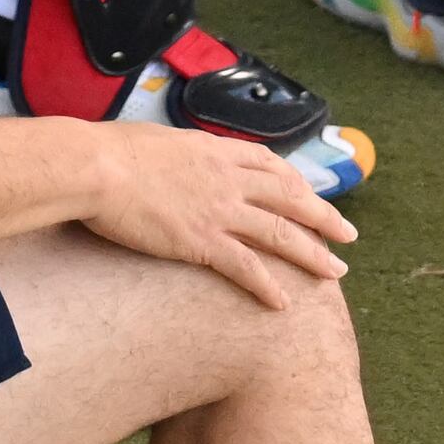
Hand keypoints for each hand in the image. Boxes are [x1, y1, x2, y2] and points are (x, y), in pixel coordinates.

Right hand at [80, 120, 354, 307]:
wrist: (95, 167)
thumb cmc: (109, 151)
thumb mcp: (152, 140)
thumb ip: (172, 153)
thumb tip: (166, 159)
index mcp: (213, 150)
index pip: (268, 164)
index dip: (295, 182)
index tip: (311, 195)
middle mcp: (225, 178)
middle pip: (289, 197)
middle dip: (323, 217)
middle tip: (348, 235)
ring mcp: (218, 210)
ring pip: (280, 233)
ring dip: (313, 254)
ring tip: (336, 272)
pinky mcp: (202, 241)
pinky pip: (246, 267)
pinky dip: (268, 285)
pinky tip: (284, 303)